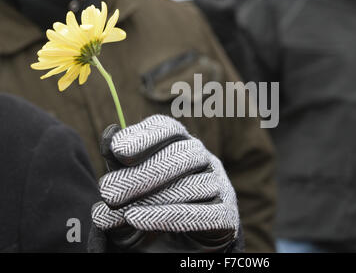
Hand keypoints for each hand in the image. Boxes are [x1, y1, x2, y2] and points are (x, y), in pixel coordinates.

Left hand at [91, 115, 240, 251]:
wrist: (171, 248)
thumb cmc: (148, 209)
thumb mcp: (128, 188)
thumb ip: (119, 164)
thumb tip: (108, 134)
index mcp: (182, 145)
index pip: (169, 128)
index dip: (145, 136)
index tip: (117, 150)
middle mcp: (206, 160)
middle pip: (184, 153)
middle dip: (145, 172)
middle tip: (108, 191)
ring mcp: (220, 186)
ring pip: (195, 185)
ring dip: (155, 198)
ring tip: (122, 212)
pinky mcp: (227, 216)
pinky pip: (204, 215)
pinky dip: (170, 217)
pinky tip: (138, 219)